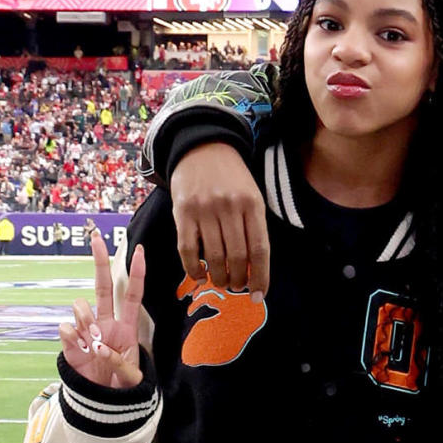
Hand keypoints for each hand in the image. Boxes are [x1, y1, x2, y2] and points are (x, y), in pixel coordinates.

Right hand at [58, 231, 144, 389]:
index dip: (136, 273)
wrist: (103, 402)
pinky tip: (79, 349)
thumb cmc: (122, 386)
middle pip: (102, 286)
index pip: (131, 294)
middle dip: (99, 261)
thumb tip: (97, 347)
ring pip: (81, 307)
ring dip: (86, 320)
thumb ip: (117, 362)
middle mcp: (105, 323)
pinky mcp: (69, 343)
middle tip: (97, 237)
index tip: (140, 250)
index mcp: (125, 327)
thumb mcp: (130, 378)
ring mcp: (85, 331)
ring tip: (92, 343)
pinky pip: (65, 329)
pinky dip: (71, 338)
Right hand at [170, 142, 270, 295]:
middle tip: (238, 287)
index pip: (259, 250)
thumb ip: (253, 226)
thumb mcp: (252, 195)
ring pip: (214, 256)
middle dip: (239, 280)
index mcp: (252, 205)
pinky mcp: (182, 212)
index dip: (260, 277)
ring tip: (222, 282)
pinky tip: (200, 275)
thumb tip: (254, 268)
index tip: (259, 295)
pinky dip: (193, 268)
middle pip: (237, 257)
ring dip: (219, 277)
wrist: (202, 148)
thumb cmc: (232, 178)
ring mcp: (204, 209)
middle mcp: (229, 207)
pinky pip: (187, 249)